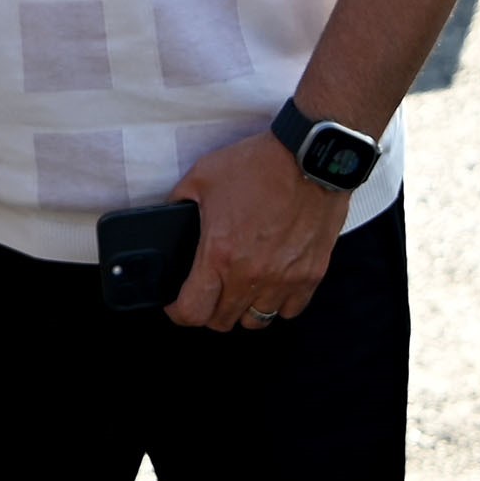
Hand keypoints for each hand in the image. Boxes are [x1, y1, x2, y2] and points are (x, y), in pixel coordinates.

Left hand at [168, 131, 352, 331]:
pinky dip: (277, 303)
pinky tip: (269, 284)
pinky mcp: (311, 276)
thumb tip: (168, 214)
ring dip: (243, 310)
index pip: (193, 310)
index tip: (176, 305)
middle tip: (206, 292)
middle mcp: (251, 275)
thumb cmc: (257, 166)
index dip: (178, 313)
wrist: (309, 159)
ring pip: (257, 321)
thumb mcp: (202, 176)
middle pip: (223, 320)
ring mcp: (284, 279)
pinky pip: (291, 309)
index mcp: (219, 254)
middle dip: (208, 311)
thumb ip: (179, 201)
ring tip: (237, 290)